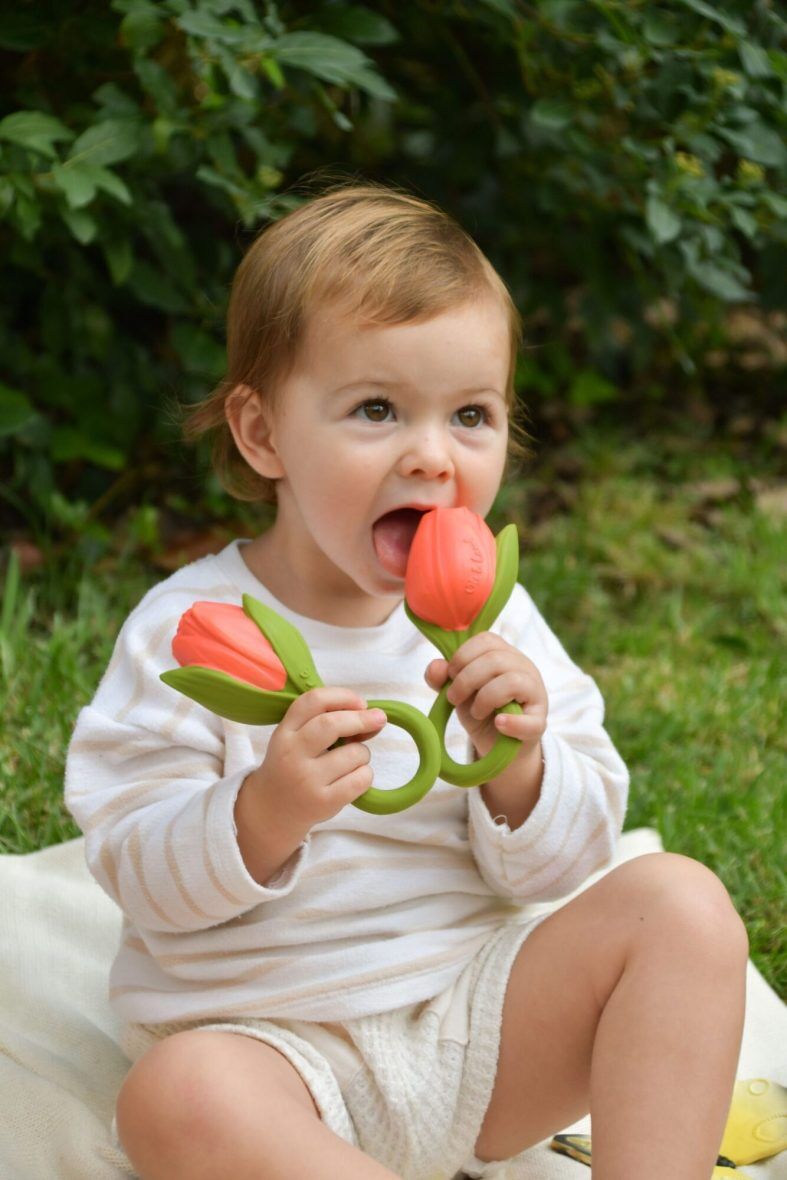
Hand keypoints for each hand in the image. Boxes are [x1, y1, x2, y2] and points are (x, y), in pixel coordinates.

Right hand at [242, 688, 386, 849]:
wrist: (273, 810)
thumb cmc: (294, 766)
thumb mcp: (296, 740)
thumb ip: (326, 724)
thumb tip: (372, 717)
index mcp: (285, 732)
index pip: (313, 701)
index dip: (343, 696)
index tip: (361, 702)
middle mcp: (292, 754)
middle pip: (332, 724)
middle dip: (362, 719)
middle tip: (379, 718)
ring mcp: (307, 780)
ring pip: (354, 753)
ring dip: (362, 753)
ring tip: (351, 761)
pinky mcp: (323, 802)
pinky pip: (361, 778)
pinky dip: (365, 774)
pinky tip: (353, 778)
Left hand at [424, 632, 547, 760]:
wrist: (497, 746)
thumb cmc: (481, 711)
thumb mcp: (458, 693)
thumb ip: (442, 679)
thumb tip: (435, 666)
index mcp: (505, 655)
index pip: (487, 640)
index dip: (463, 656)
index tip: (450, 675)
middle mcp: (524, 668)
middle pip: (495, 659)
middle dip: (466, 679)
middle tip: (453, 699)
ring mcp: (535, 693)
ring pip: (513, 681)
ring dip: (486, 698)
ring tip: (476, 713)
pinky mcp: (539, 722)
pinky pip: (531, 720)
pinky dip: (512, 722)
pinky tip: (498, 724)